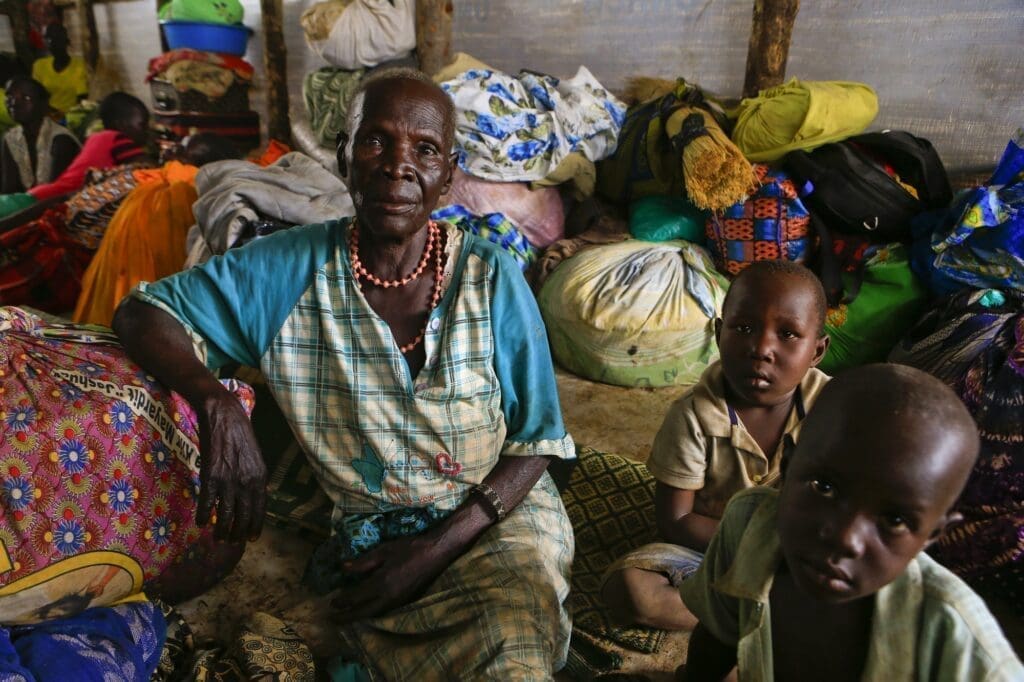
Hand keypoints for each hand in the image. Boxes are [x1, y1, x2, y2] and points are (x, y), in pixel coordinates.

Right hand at [195, 387, 265, 541]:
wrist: (225, 416)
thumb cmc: (241, 435)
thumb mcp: (256, 457)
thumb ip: (255, 478)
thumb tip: (252, 498)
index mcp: (260, 477)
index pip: (260, 509)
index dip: (255, 526)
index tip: (251, 539)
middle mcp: (247, 481)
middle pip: (243, 516)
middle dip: (238, 533)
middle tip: (232, 542)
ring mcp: (228, 480)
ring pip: (225, 514)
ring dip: (221, 529)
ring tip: (218, 538)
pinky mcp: (210, 476)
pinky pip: (206, 502)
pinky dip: (203, 514)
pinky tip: (200, 522)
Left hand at [330, 534, 450, 622]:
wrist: (435, 553)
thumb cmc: (409, 548)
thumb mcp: (384, 550)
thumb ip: (363, 562)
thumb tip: (343, 568)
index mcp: (381, 582)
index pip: (356, 596)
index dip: (342, 600)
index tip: (332, 602)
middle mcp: (388, 596)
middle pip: (363, 612)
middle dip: (347, 617)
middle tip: (333, 619)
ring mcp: (398, 601)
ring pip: (374, 614)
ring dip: (359, 617)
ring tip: (347, 617)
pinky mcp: (405, 601)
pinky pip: (384, 611)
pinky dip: (372, 613)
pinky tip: (367, 610)